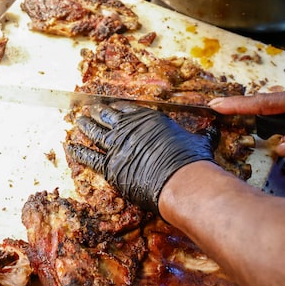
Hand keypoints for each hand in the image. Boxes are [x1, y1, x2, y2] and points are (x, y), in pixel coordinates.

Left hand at [66, 102, 218, 212]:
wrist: (183, 180)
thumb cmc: (192, 161)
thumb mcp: (200, 142)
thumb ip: (203, 135)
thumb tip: (215, 130)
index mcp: (149, 119)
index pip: (127, 109)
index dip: (117, 107)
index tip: (110, 105)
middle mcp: (130, 128)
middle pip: (108, 117)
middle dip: (97, 112)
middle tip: (88, 109)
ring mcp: (117, 146)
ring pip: (94, 132)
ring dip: (84, 126)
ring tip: (77, 121)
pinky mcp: (109, 166)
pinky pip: (88, 157)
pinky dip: (78, 151)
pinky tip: (69, 146)